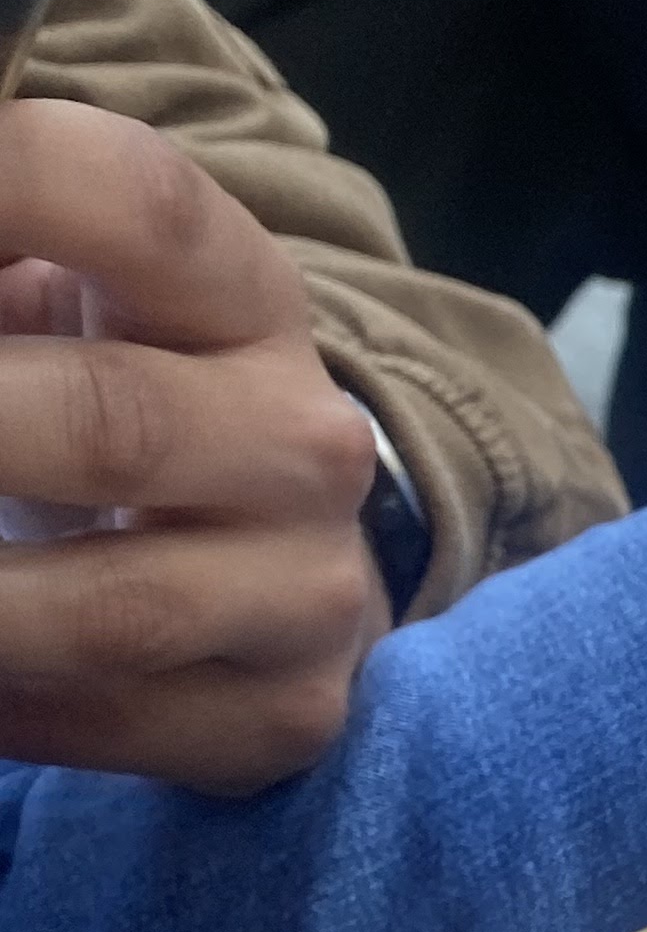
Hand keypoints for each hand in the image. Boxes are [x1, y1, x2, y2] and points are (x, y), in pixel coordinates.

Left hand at [0, 101, 384, 792]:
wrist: (273, 541)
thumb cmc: (119, 380)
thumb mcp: (57, 283)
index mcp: (237, 290)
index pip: (131, 204)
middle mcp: (300, 439)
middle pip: (104, 424)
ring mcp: (305, 589)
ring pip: (108, 611)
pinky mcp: (283, 713)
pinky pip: (109, 727)